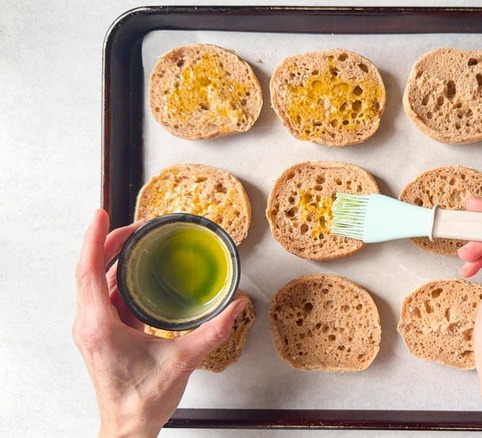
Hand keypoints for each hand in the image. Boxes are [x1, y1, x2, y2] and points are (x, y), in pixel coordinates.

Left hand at [73, 209, 247, 436]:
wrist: (128, 427)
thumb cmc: (142, 401)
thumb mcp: (183, 362)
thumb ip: (212, 333)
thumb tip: (236, 307)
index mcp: (98, 326)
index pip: (88, 271)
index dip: (94, 239)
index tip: (100, 215)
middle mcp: (90, 324)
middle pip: (90, 270)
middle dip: (110, 242)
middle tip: (136, 225)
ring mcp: (94, 329)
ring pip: (96, 282)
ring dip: (113, 259)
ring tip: (138, 241)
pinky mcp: (103, 334)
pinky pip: (106, 297)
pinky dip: (119, 278)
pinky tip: (139, 273)